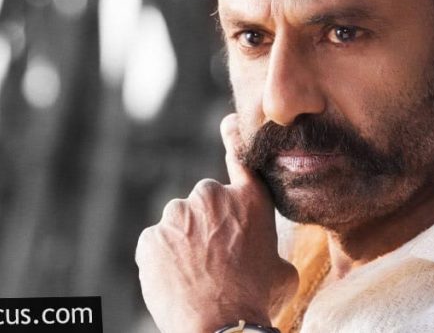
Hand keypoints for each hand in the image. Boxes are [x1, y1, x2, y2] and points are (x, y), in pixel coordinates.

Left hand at [136, 114, 298, 332]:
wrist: (222, 327)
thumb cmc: (259, 300)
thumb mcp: (282, 270)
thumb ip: (270, 248)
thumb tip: (268, 256)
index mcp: (249, 199)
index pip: (239, 154)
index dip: (232, 135)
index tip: (225, 122)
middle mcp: (212, 197)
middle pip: (204, 203)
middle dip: (207, 224)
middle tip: (216, 259)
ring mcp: (177, 216)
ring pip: (178, 225)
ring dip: (184, 243)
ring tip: (198, 276)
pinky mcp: (150, 238)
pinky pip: (157, 246)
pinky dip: (164, 261)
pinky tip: (179, 282)